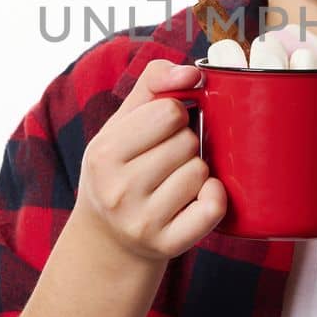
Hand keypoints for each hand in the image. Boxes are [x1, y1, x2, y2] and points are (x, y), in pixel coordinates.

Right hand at [74, 59, 228, 264]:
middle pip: (187, 141)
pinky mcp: (166, 244)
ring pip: (201, 171)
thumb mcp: (121, 124)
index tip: (162, 129)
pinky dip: (213, 197)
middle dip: (185, 144)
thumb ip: (153, 83)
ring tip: (174, 181)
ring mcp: (141, 221)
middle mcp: (118, 190)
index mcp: (103, 153)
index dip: (175, 114)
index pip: (169, 111)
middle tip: (166, 160)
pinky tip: (197, 198)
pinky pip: (213, 207)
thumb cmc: (121, 169)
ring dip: (196, 171)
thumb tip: (192, 72)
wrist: (108, 240)